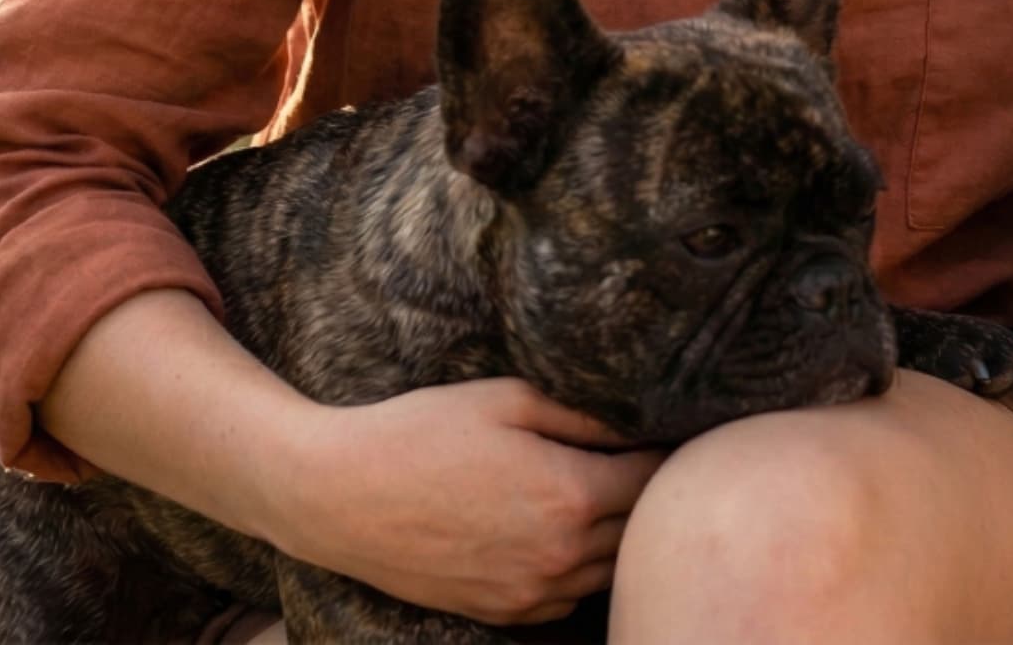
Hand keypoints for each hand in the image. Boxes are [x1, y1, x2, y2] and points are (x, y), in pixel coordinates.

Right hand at [264, 377, 666, 625]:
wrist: (342, 496)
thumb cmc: (424, 431)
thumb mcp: (507, 399)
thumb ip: (581, 412)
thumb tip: (637, 418)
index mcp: (569, 497)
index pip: (653, 480)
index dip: (666, 450)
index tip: (670, 428)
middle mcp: (559, 557)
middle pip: (638, 530)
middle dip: (649, 494)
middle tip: (645, 455)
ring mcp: (530, 594)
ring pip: (608, 571)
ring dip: (618, 535)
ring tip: (611, 492)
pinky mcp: (502, 614)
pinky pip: (568, 599)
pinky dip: (581, 569)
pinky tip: (567, 532)